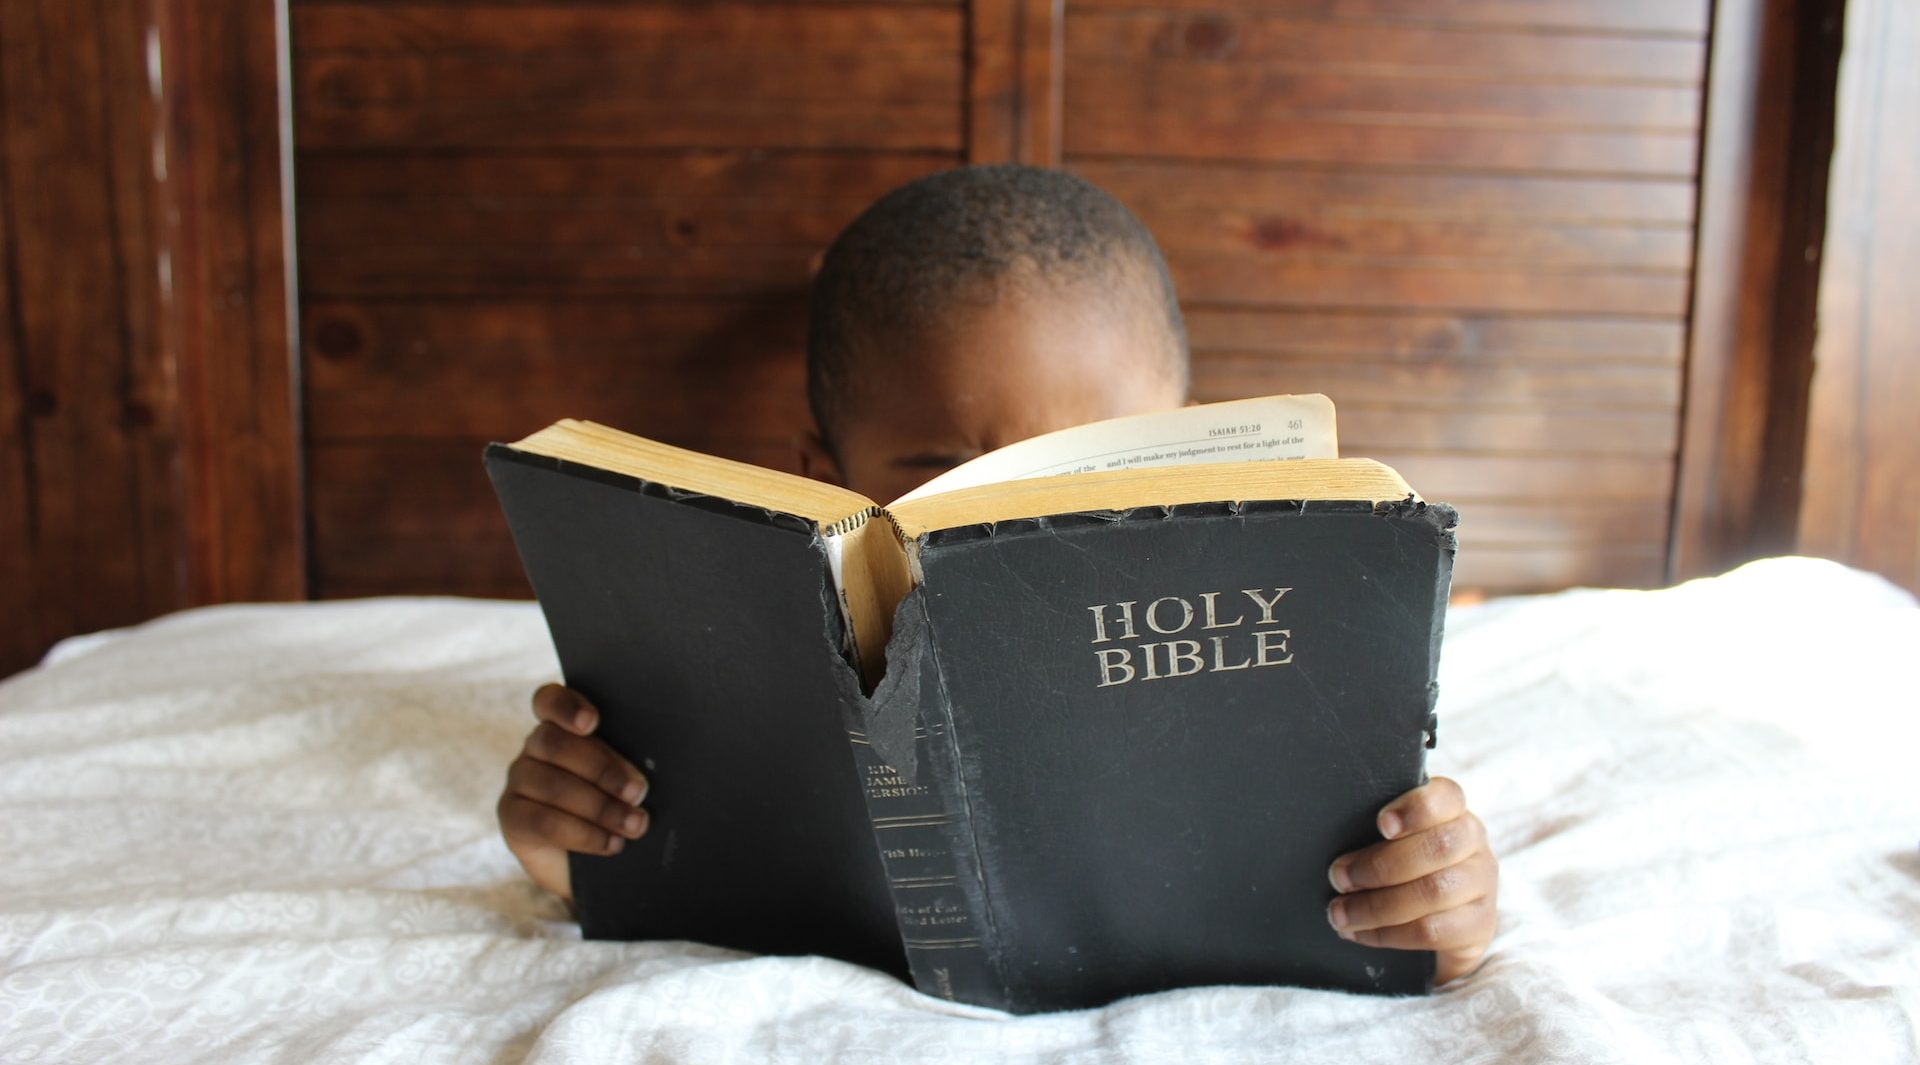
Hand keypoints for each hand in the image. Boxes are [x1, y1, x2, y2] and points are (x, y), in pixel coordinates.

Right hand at [496, 683, 650, 902]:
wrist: (594, 862)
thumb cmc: (619, 807)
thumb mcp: (627, 781)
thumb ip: (629, 764)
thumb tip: (645, 773)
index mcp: (563, 725)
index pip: (550, 701)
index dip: (567, 707)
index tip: (592, 723)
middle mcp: (535, 747)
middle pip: (555, 743)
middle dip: (602, 768)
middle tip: (638, 792)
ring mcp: (520, 780)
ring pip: (552, 785)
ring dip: (601, 807)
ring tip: (634, 824)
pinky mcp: (512, 817)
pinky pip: (544, 822)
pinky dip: (584, 834)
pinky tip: (611, 843)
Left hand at [1325, 776, 1497, 984]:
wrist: (1439, 927)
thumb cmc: (1402, 870)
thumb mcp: (1391, 842)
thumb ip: (1376, 832)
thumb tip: (1327, 832)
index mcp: (1453, 812)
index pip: (1447, 797)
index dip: (1416, 808)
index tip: (1381, 824)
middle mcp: (1474, 844)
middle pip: (1439, 847)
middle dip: (1380, 865)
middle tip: (1338, 877)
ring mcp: (1481, 886)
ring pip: (1434, 892)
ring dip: (1376, 905)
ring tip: (1340, 912)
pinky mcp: (1478, 926)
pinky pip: (1432, 931)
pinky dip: (1387, 934)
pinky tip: (1359, 933)